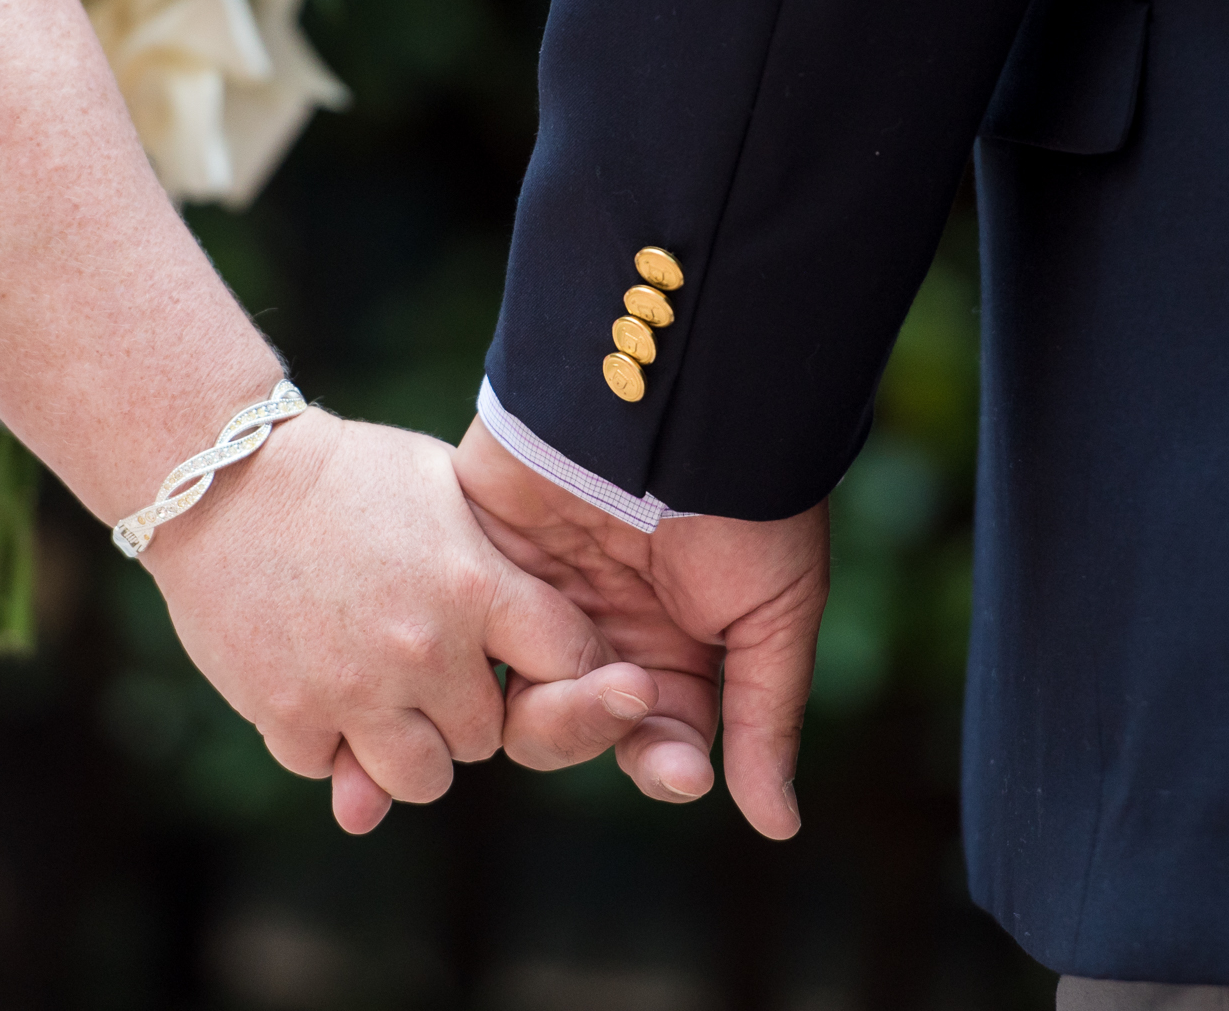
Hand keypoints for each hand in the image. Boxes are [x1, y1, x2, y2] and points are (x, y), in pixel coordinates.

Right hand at [143, 408, 658, 832]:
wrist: (223, 475)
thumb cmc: (348, 473)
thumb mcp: (443, 489)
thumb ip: (499, 561)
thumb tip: (556, 631)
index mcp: (474, 585)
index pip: (570, 664)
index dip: (564, 668)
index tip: (535, 661)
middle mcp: (422, 649)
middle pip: (491, 736)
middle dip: (471, 709)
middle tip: (437, 666)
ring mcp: (354, 690)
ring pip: (423, 781)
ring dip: (412, 746)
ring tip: (388, 695)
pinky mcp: (287, 714)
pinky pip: (334, 769)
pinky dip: (330, 742)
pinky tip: (320, 684)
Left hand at [453, 418, 829, 839]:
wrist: (678, 401)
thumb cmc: (744, 505)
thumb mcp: (775, 612)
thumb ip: (764, 717)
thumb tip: (777, 826)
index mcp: (671, 646)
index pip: (652, 740)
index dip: (662, 765)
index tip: (679, 770)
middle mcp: (597, 626)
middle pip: (566, 727)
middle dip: (591, 726)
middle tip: (626, 690)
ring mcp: (532, 591)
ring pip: (502, 692)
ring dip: (530, 705)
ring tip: (572, 668)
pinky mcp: (475, 552)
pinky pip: (450, 628)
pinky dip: (454, 656)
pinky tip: (484, 655)